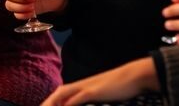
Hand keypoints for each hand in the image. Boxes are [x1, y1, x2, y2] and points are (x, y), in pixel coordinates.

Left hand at [42, 58, 157, 105]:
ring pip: (61, 96)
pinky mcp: (92, 91)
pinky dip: (67, 105)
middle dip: (46, 104)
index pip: (58, 96)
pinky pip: (75, 99)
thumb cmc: (119, 87)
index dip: (49, 103)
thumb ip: (89, 99)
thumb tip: (81, 103)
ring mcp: (85, 87)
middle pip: (56, 95)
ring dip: (51, 103)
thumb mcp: (101, 94)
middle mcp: (79, 85)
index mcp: (80, 86)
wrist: (132, 76)